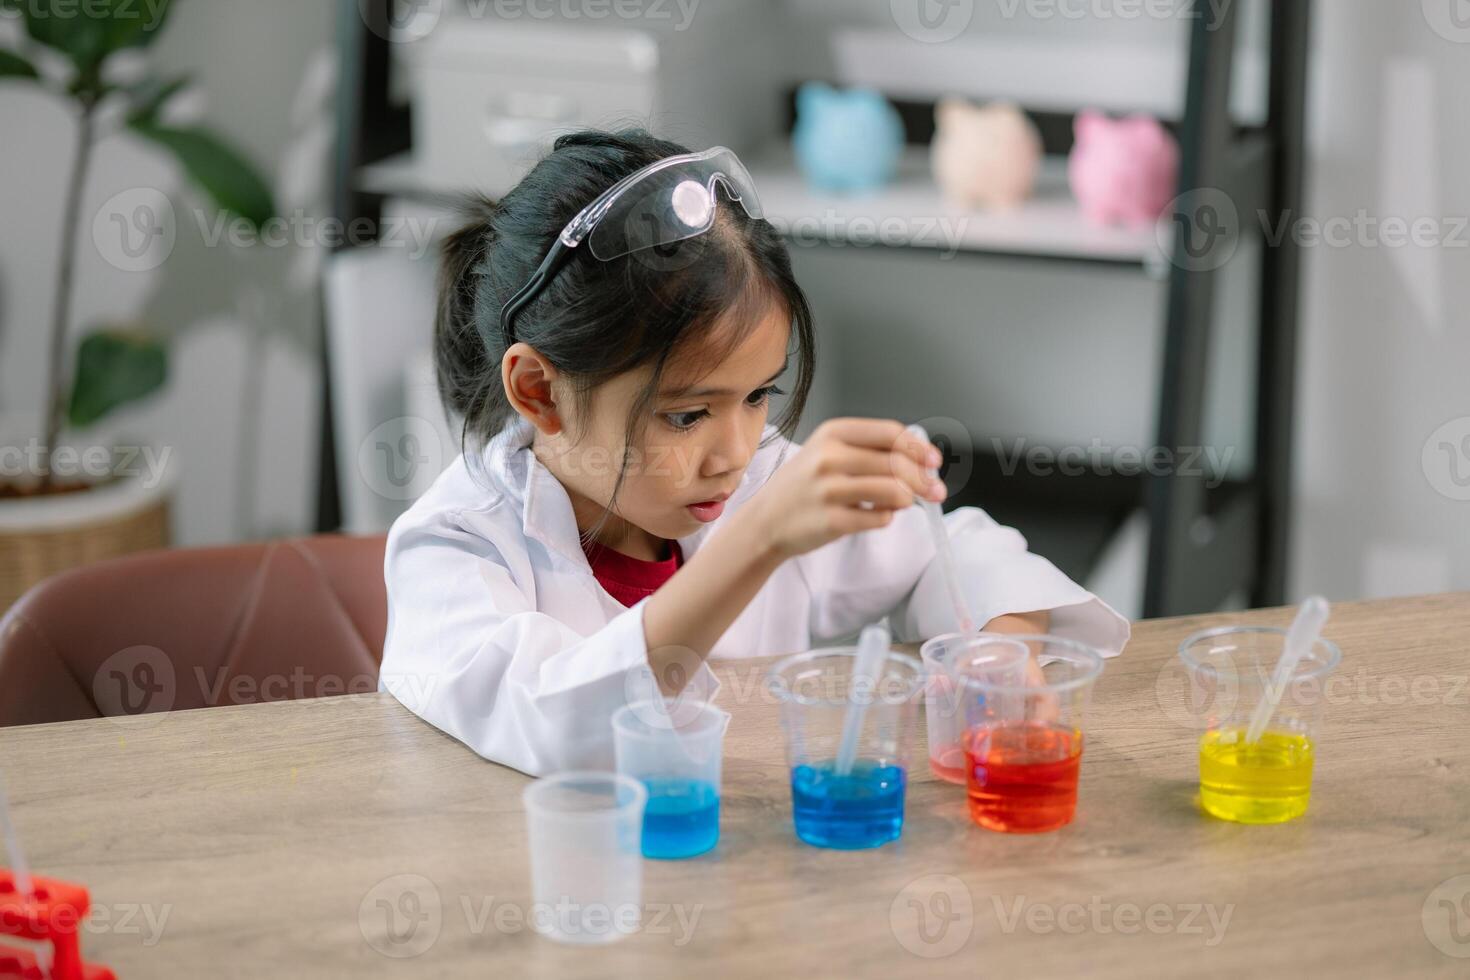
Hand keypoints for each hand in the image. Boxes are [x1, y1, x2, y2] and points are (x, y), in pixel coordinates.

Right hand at [740, 418, 946, 559]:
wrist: (766, 520)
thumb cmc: (803, 486)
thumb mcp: (828, 452)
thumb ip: (869, 451)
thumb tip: (922, 460)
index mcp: (832, 433)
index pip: (889, 433)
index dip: (918, 447)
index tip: (934, 460)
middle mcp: (829, 458)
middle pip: (897, 463)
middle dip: (924, 480)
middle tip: (935, 491)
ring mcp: (829, 490)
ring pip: (894, 492)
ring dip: (907, 500)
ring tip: (900, 502)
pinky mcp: (831, 520)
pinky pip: (880, 518)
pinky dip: (886, 517)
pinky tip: (874, 514)